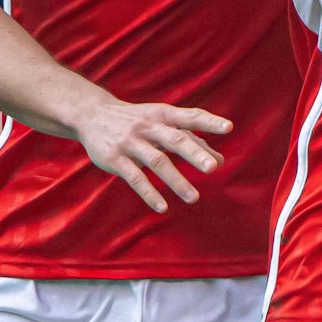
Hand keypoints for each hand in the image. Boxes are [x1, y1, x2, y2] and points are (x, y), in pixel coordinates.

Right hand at [74, 99, 232, 212]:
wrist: (93, 115)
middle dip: (194, 153)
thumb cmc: (138, 121)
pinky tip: (163, 207)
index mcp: (163, 114)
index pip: (190, 115)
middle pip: (174, 139)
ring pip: (156, 161)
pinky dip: (149, 193)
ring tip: (194, 198)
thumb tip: (220, 160)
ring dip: (176, 180)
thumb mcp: (162, 123)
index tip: (229, 128)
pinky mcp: (115, 159)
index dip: (209, 121)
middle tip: (213, 167)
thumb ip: (190, 139)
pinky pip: (135, 178)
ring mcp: (130, 142)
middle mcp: (148, 126)